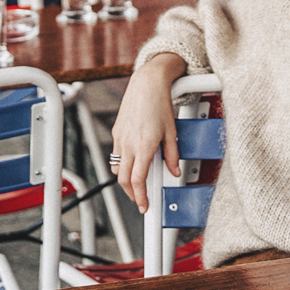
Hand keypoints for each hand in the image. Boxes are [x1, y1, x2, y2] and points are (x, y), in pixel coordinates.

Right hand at [110, 54, 186, 212]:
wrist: (147, 83)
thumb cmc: (160, 104)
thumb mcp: (172, 132)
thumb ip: (172, 155)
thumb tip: (173, 172)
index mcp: (144, 146)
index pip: (138, 180)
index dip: (140, 197)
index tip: (144, 207)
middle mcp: (129, 144)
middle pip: (124, 179)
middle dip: (131, 194)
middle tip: (141, 200)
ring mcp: (120, 138)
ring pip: (118, 168)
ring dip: (126, 181)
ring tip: (137, 185)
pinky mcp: (117, 131)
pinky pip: (116, 155)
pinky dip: (122, 165)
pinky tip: (132, 165)